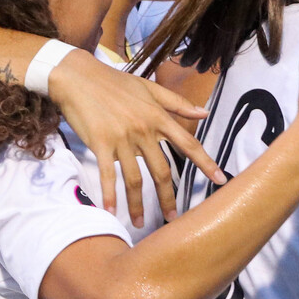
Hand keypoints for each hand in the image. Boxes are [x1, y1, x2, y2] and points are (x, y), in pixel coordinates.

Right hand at [49, 48, 225, 227]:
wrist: (78, 76)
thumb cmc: (114, 82)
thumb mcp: (149, 88)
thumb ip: (177, 103)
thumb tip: (204, 113)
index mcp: (158, 117)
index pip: (188, 144)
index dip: (206, 163)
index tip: (220, 180)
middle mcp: (143, 130)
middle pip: (162, 171)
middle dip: (168, 197)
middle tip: (173, 217)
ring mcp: (121, 138)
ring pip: (135, 178)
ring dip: (137, 204)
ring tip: (140, 223)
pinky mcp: (100, 143)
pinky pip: (107, 174)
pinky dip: (110, 194)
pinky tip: (111, 211)